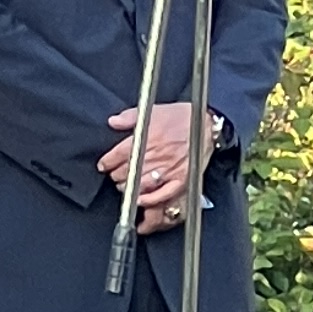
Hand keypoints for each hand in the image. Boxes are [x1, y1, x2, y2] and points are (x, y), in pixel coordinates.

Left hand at [100, 100, 210, 232]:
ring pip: (140, 186)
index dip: (108, 162)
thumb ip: (131, 116)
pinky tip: (141, 202)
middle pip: (127, 172)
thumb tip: (113, 122)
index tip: (104, 165)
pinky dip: (149, 201)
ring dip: (129, 189)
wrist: (208, 124)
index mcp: (147, 137)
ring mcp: (168, 170)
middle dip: (117, 176)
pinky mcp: (180, 180)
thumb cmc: (183, 117)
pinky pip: (161, 196)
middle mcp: (156, 155)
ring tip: (125, 188)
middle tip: (115, 176)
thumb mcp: (154, 110)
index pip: (119, 155)